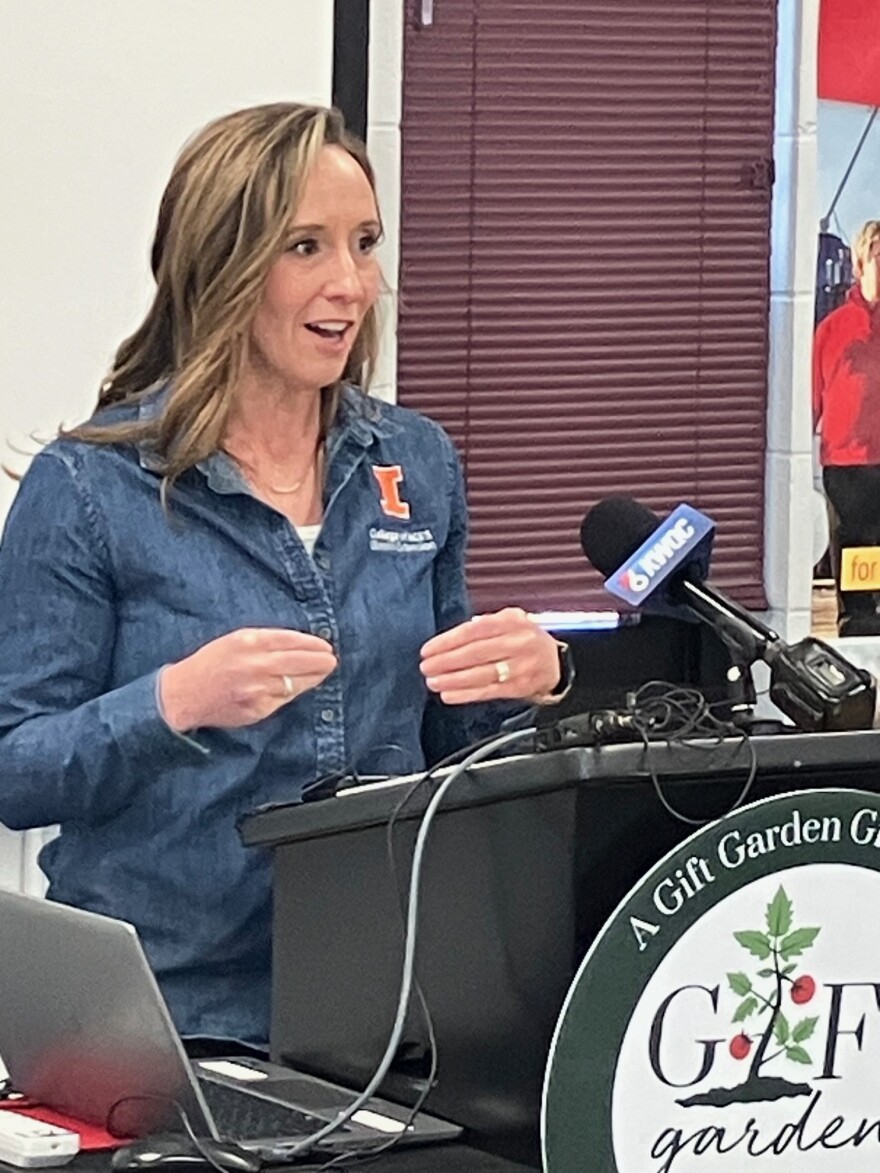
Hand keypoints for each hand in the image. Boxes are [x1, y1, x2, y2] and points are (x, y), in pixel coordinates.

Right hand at [159, 627, 336, 730]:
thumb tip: (299, 644)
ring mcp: (258, 689)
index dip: (313, 644)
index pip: (292, 641)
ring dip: (312, 678)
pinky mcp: (258, 708)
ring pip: (296, 683)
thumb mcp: (235, 640)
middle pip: (300, 662)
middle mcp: (256, 664)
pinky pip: (283, 700)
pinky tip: (297, 688)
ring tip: (321, 673)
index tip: (325, 646)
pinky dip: (291, 693)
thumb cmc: (210, 663)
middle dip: (321, 661)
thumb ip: (265, 641)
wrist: (184, 695)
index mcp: (249, 641)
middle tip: (331, 661)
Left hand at [420, 607, 560, 704]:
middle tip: (426, 667)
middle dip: (446, 661)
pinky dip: (467, 694)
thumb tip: (455, 635)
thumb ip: (485, 623)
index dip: (448, 641)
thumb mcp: (511, 619)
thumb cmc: (525, 639)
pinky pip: (489, 691)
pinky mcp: (520, 687)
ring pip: (481, 674)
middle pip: (476, 653)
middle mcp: (518, 643)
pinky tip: (450, 694)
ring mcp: (520, 667)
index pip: (474, 631)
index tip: (428, 649)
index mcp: (512, 622)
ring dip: (453, 680)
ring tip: (433, 682)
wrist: (556, 662)